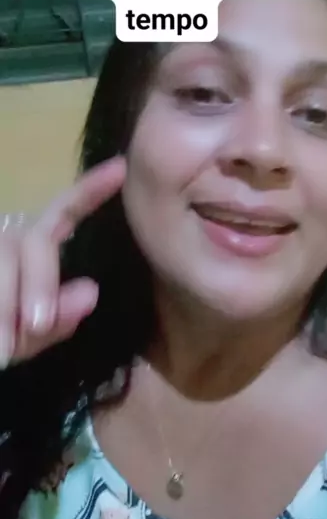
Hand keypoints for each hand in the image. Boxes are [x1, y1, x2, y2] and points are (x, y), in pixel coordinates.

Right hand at [0, 157, 125, 367]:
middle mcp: (7, 236)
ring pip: (4, 257)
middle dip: (38, 283)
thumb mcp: (27, 339)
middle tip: (37, 326)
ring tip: (1, 350)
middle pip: (33, 239)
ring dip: (4, 305)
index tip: (121, 168)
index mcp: (32, 248)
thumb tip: (90, 290)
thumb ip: (59, 319)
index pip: (65, 212)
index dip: (90, 190)